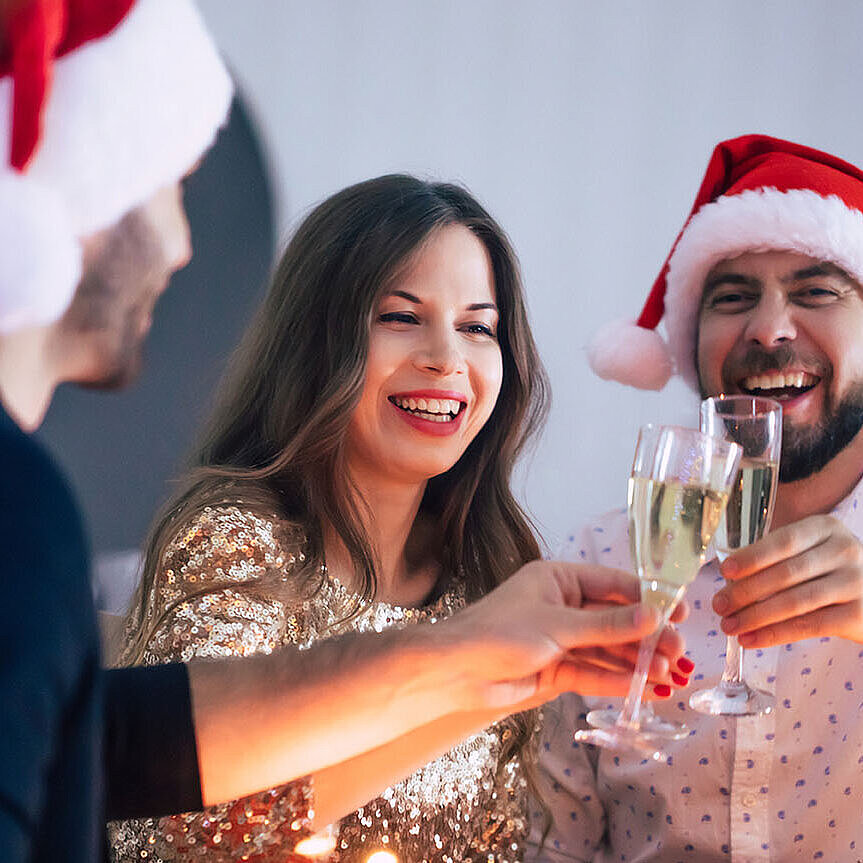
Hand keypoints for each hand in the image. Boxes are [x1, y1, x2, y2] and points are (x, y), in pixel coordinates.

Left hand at [441, 559, 688, 712]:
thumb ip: (607, 626)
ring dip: (637, 663)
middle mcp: (562, 606)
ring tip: (673, 676)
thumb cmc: (499, 633)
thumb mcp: (558, 625)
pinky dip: (618, 681)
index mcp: (559, 580)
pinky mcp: (555, 670)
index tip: (681, 613)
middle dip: (647, 638)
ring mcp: (560, 639)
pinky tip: (646, 688)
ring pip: (607, 651)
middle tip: (680, 654)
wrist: (455, 671)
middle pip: (614, 621)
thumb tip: (655, 616)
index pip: (613, 586)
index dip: (648, 599)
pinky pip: (593, 673)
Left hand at [714, 515, 862, 646]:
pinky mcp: (860, 614)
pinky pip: (809, 626)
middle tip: (719, 605)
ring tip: (729, 626)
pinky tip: (751, 639)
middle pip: (785, 573)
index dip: (752, 557)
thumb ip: (779, 558)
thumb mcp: (813, 551)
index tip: (724, 571)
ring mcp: (855, 582)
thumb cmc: (832, 570)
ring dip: (755, 617)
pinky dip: (775, 634)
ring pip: (795, 602)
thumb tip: (731, 579)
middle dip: (745, 592)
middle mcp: (844, 551)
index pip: (784, 541)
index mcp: (826, 528)